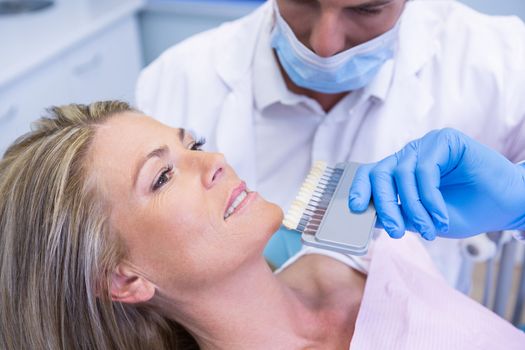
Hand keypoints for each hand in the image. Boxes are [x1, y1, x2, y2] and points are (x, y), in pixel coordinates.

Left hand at [348, 128, 524, 239]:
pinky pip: (425, 169)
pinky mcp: (445, 140)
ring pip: (402, 174)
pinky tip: (440, 215)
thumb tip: (372, 215)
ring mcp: (427, 146)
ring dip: (414, 207)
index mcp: (401, 171)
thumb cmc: (466, 211)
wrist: (506, 206)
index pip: (371, 174)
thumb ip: (401, 214)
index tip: (355, 209)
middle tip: (395, 231)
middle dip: (385, 205)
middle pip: (381, 173)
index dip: (360, 189)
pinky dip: (429, 197)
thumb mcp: (425, 219)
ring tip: (429, 228)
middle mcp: (410, 156)